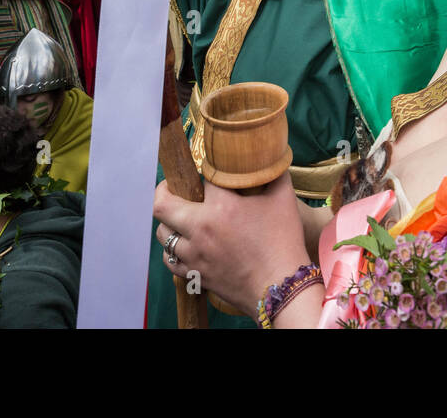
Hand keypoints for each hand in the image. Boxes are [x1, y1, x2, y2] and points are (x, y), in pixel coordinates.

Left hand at [153, 172, 309, 317]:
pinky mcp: (194, 274)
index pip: (200, 180)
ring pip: (162, 234)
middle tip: (173, 188)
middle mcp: (200, 229)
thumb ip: (274, 174)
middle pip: (161, 205)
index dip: (205, 176)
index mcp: (221, 207)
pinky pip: (169, 260)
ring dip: (168, 222)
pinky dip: (172, 251)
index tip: (210, 177)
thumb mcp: (284, 200)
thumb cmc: (283, 242)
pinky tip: (184, 245)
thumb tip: (271, 160)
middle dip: (164, 191)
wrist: (280, 287)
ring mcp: (194, 254)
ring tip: (179, 217)